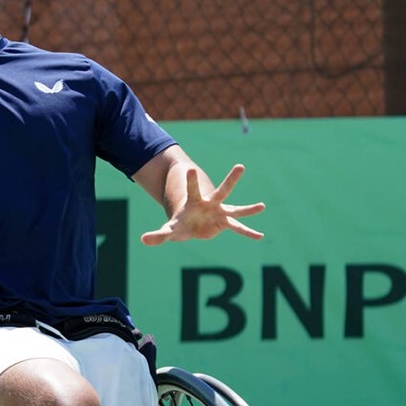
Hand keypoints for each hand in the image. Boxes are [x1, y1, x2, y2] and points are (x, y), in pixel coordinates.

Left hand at [141, 164, 264, 245]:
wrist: (191, 225)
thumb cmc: (180, 223)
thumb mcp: (169, 230)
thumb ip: (158, 235)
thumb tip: (143, 240)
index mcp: (194, 201)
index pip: (192, 189)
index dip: (191, 180)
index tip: (191, 169)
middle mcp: (210, 204)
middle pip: (222, 191)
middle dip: (231, 179)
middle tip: (241, 166)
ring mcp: (219, 212)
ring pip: (236, 209)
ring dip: (248, 209)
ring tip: (263, 206)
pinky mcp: (224, 223)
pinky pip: (238, 228)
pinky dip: (248, 233)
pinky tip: (260, 236)